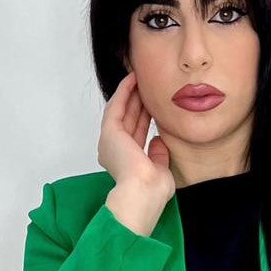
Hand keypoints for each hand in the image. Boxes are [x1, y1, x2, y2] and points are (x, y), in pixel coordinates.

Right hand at [98, 72, 174, 234]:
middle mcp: (115, 151)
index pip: (137, 134)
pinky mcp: (109, 132)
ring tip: (140, 77)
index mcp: (127, 162)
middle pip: (128, 119)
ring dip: (130, 93)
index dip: (144, 117)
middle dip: (138, 101)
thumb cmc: (153, 190)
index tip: (154, 105)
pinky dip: (123, 91)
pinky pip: (116, 106)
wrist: (143, 193)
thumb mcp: (160, 170)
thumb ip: (158, 155)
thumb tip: (158, 141)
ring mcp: (110, 141)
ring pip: (121, 110)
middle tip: (147, 85)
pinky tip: (132, 79)